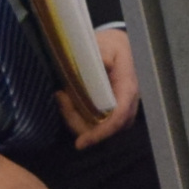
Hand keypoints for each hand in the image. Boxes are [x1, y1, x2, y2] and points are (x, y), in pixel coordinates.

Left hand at [61, 26, 140, 151]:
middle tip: (60, 96)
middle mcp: (126, 106)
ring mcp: (118, 112)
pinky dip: (75, 116)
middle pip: (104, 129)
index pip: (119, 118)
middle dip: (77, 122)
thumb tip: (103, 63)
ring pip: (95, 129)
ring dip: (74, 118)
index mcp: (128, 90)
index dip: (101, 133)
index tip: (81, 143)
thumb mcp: (109, 45)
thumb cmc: (113, 48)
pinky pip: (91, 124)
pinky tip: (66, 99)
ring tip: (61, 95)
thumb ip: (104, 53)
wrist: (119, 49)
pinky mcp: (108, 113)